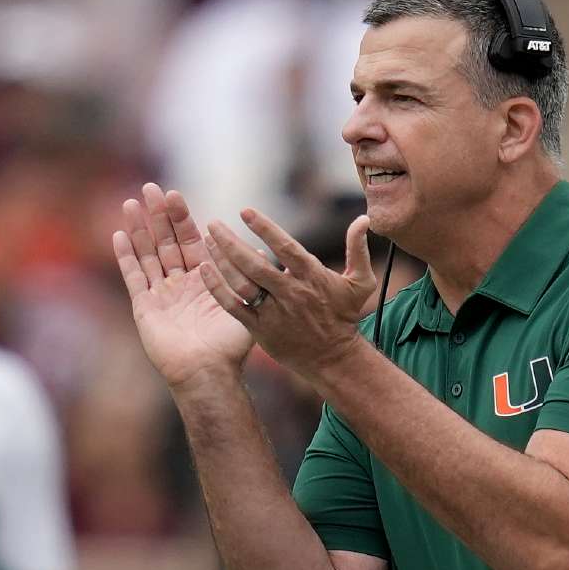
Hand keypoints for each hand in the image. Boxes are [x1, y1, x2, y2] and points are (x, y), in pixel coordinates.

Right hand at [113, 183, 253, 387]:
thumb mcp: (244, 303)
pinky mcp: (145, 307)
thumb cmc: (230, 345)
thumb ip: (245, 274)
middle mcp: (182, 283)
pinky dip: (126, 256)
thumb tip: (254, 247)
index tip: (175, 194)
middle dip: (159, 215)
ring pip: (148, 254)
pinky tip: (119, 235)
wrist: (207, 372)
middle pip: (167, 242)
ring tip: (130, 202)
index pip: (192, 241)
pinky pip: (134, 276)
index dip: (183, 218)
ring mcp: (161, 294)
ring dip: (139, 228)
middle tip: (150, 187)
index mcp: (206, 279)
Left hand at [197, 207, 376, 378]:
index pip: (285, 248)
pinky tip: (204, 270)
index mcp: (312, 277)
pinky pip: (234, 307)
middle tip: (213, 223)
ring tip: (207, 241)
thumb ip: (358, 249)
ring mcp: (274, 312)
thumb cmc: (345, 316)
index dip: (265, 228)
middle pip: (256, 264)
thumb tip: (363, 219)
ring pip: (242, 284)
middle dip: (231, 242)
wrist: (333, 358)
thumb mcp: (361, 282)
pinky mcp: (261, 329)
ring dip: (221, 261)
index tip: (244, 211)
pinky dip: (217, 289)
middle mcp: (291, 293)